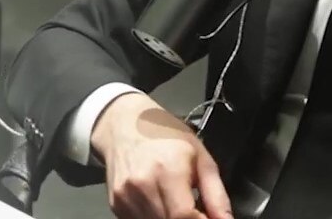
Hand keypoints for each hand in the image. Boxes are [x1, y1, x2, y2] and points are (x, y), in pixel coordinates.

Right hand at [91, 93, 231, 218]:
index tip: (209, 218)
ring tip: (178, 202)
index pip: (183, 217)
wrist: (123, 123)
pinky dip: (155, 218)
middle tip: (196, 211)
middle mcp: (142, 187)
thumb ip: (216, 194)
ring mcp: (125, 198)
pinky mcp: (116, 205)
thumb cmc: (164, 134)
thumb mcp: (200, 156)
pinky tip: (160, 202)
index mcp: (168, 171)